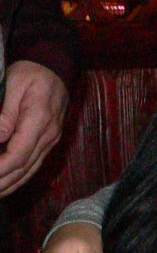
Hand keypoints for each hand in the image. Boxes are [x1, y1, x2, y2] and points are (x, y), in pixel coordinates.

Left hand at [0, 60, 68, 195]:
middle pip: (24, 168)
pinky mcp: (49, 139)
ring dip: (11, 185)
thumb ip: (6, 114)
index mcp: (39, 122)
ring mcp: (51, 139)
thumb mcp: (13, 85)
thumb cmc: (31, 73)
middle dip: (3, 183)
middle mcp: (48, 135)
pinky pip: (35, 163)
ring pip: (30, 170)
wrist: (54, 67)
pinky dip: (20, 177)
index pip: (17, 156)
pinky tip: (8, 183)